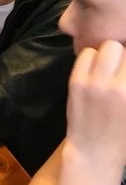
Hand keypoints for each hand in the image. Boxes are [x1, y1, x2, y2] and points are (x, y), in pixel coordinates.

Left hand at [63, 40, 125, 172]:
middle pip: (121, 47)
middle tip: (121, 67)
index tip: (125, 70)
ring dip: (107, 55)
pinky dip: (91, 58)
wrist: (94, 151)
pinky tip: (94, 70)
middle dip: (122, 55)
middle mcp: (118, 87)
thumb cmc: (123, 135)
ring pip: (104, 47)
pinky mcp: (76, 82)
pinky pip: (85, 55)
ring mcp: (95, 83)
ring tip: (108, 68)